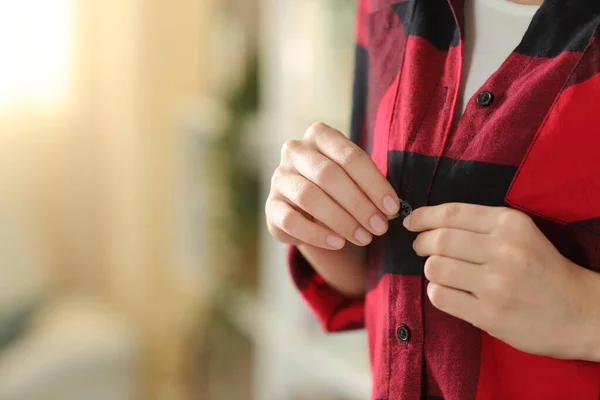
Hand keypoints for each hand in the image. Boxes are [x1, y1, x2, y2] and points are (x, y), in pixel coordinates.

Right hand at [266, 122, 399, 249]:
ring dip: (341, 220)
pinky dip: (317, 234)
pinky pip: (291, 220)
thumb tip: (391, 210)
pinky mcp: (271, 206)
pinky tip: (338, 243)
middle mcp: (295, 151)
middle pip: (328, 175)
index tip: (392, 208)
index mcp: (320, 135)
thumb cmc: (340, 187)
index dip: (374, 184)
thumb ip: (372, 188)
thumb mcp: (356, 179)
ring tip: (364, 238)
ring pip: (309, 196)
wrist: (308, 206)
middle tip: (380, 227)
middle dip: (359, 204)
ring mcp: (279, 177)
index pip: (350, 156)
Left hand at [404, 203, 599, 359]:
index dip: (423, 217)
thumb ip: (481, 226)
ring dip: (431, 270)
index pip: (452, 213)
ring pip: (435, 267)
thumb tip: (428, 222)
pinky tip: (450, 292)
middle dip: (421, 243)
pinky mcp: (490, 314)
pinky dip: (437, 292)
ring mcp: (497, 284)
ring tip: (442, 273)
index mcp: (510, 224)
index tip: (411, 222)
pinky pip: (441, 296)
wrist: (582, 312)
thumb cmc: (543, 270)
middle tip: (421, 248)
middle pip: (438, 240)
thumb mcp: (521, 234)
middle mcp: (504, 250)